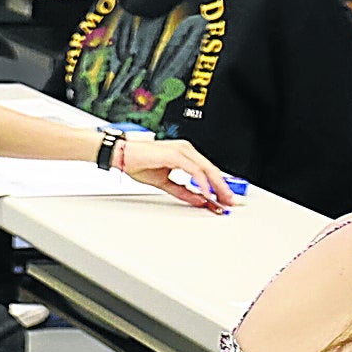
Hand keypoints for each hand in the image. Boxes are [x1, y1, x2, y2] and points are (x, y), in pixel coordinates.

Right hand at [121, 136, 238, 212]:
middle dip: (223, 188)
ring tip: (222, 200)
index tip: (224, 199)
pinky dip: (202, 183)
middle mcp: (186, 150)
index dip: (218, 185)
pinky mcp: (176, 154)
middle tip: (231, 202)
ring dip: (217, 186)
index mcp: (184, 154)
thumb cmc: (137, 163)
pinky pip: (195, 170)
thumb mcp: (164, 182)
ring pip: (207, 170)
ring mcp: (182, 150)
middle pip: (212, 170)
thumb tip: (199, 199)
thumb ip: (182, 191)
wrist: (120, 155)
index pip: (207, 170)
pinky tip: (207, 193)